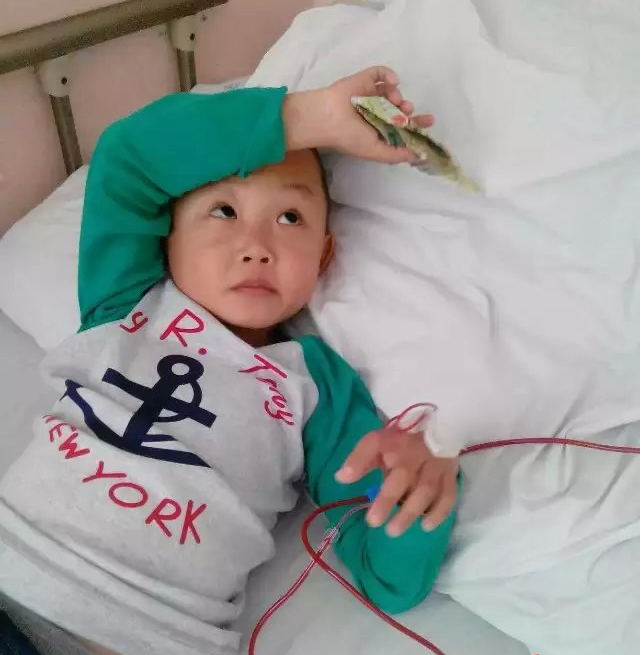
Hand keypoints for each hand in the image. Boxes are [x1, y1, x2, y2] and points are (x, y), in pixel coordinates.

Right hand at [283, 66, 433, 163]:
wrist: (326, 118)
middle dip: (408, 110)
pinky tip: (392, 83)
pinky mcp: (364, 79)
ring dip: (397, 95)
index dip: (416, 124)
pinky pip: (380, 73)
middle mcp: (375, 113)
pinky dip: (389, 75)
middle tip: (408, 110)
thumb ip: (397, 155)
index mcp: (377, 130)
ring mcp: (369, 95)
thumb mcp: (375, 152)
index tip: (429, 120)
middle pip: (400, 108)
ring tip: (394, 100)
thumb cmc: (349, 137)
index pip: (401, 127)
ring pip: (392, 91)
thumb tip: (418, 155)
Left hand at [335, 427, 457, 536]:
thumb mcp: (376, 442)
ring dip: (411, 511)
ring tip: (394, 530)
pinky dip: (439, 512)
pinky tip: (426, 526)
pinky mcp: (451, 475)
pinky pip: (448, 495)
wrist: (436, 429)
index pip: (379, 456)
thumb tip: (341, 478)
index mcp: (395, 445)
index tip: (361, 500)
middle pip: (404, 478)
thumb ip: (359, 459)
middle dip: (388, 500)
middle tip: (374, 523)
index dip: (363, 470)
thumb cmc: (400, 441)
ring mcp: (436, 465)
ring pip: (426, 489)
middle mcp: (416, 454)